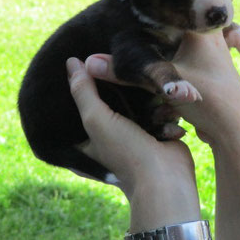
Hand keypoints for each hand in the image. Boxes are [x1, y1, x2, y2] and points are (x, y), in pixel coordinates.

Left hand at [66, 57, 196, 198]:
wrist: (165, 179)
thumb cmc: (126, 153)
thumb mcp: (96, 119)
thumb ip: (83, 91)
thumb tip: (71, 61)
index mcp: (86, 140)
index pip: (79, 105)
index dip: (85, 83)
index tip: (91, 60)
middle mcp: (108, 136)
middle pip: (110, 99)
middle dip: (123, 88)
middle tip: (129, 70)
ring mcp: (133, 133)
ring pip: (138, 102)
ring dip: (150, 101)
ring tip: (155, 102)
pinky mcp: (155, 131)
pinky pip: (157, 110)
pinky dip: (163, 111)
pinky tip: (168, 114)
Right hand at [84, 0, 239, 148]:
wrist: (235, 133)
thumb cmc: (210, 103)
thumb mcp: (163, 84)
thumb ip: (122, 73)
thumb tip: (85, 64)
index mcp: (204, 31)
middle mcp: (213, 39)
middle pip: (219, 1)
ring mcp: (215, 55)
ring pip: (214, 22)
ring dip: (212, 2)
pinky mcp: (212, 70)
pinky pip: (209, 42)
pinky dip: (202, 32)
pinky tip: (196, 32)